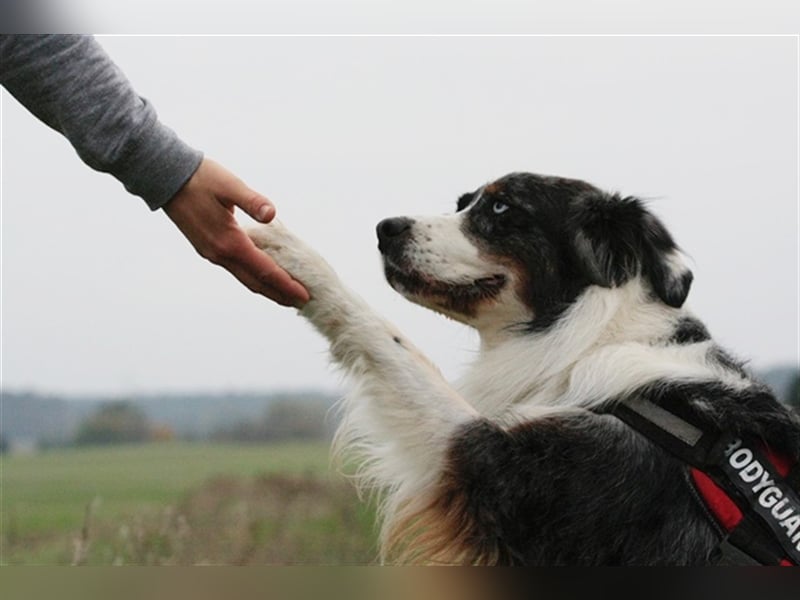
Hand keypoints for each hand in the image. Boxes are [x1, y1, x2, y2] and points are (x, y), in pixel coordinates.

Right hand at [163, 158, 309, 306]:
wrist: (165, 177)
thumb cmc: (200, 178)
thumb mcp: (230, 185)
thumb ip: (252, 201)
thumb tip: (271, 214)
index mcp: (229, 242)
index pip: (264, 270)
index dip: (286, 284)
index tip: (305, 295)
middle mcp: (220, 254)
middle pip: (256, 283)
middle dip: (280, 294)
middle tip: (302, 302)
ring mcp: (212, 254)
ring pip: (245, 278)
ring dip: (267, 288)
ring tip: (286, 295)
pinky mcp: (208, 249)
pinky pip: (237, 270)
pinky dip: (254, 277)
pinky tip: (263, 275)